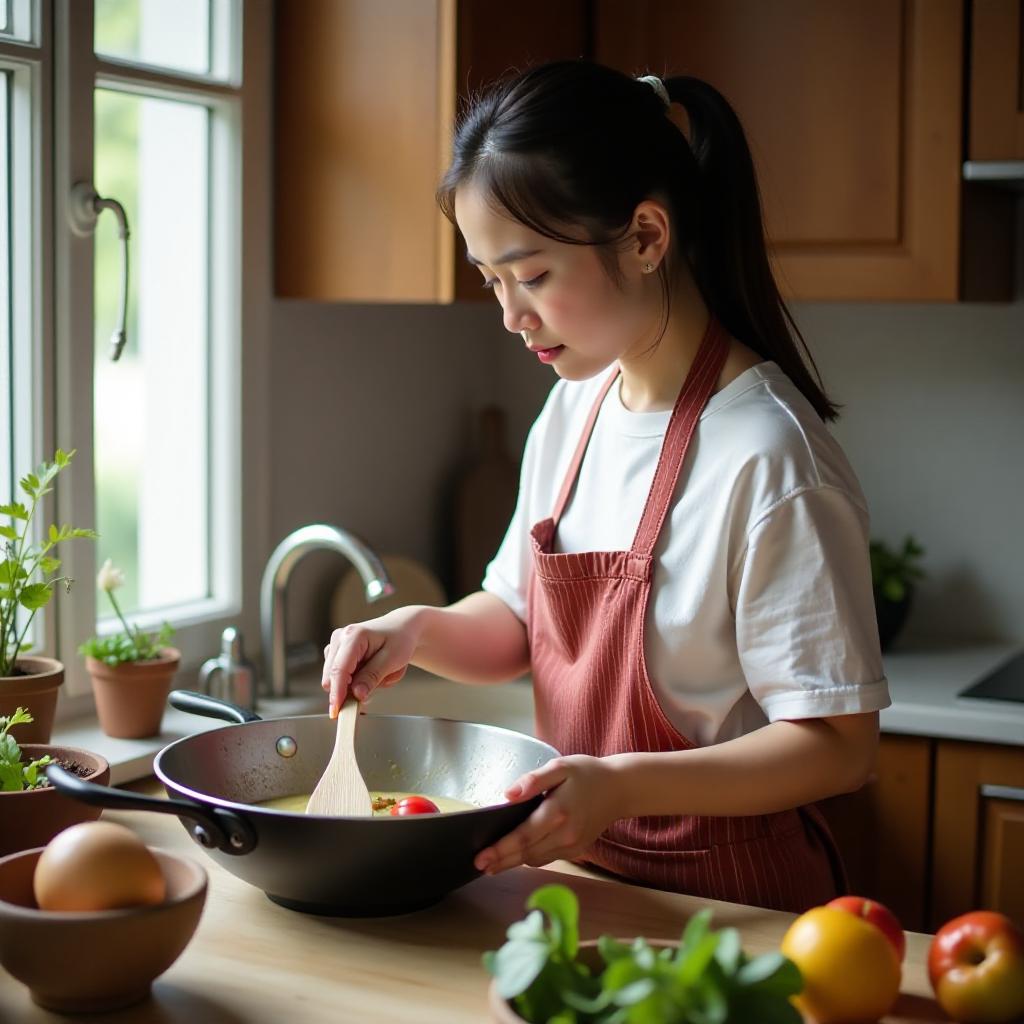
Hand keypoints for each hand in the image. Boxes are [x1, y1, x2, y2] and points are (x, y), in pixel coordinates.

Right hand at [321, 607, 421, 716]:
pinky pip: (342, 677)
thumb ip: (372, 676)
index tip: (337, 711)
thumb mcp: (392, 659)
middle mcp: (339, 638)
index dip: (337, 693)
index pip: (339, 670)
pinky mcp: (337, 653)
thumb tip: (356, 694)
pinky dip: (358, 679)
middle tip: (381, 682)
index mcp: (353, 636)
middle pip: (333, 677)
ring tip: (380, 671)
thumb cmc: (400, 639)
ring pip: (338, 679)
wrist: (402, 628)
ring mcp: (336, 645)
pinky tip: (372, 669)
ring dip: (359, 683)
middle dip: (354, 687)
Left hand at [473, 755, 626, 874]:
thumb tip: (508, 795)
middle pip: (526, 853)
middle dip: (501, 861)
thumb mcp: (560, 767)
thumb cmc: (587, 773)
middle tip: (477, 865)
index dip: (500, 849)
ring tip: (492, 862)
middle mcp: (565, 834)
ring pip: (536, 859)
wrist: (619, 789)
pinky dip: (530, 857)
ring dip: (513, 862)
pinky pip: (548, 858)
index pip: (523, 836)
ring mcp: (572, 846)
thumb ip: (533, 781)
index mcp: (558, 812)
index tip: (480, 858)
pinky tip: (517, 854)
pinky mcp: (576, 851)